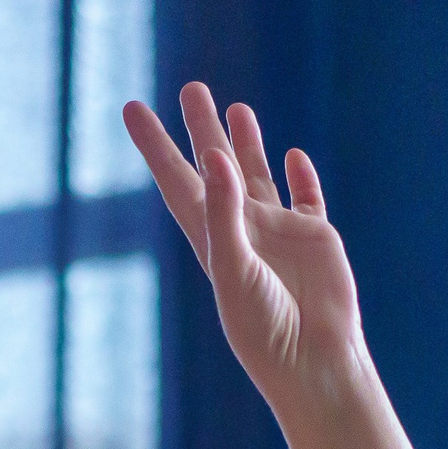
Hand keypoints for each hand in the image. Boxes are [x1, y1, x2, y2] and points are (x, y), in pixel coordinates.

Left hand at [126, 85, 366, 414]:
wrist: (312, 360)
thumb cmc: (264, 326)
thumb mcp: (235, 267)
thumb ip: (224, 211)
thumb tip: (212, 157)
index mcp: (210, 237)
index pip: (175, 179)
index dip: (153, 144)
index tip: (132, 108)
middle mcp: (240, 230)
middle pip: (215, 168)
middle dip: (200, 130)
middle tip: (190, 88)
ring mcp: (278, 233)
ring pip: (259, 176)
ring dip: (247, 144)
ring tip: (236, 107)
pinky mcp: (315, 239)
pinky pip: (306, 199)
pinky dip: (301, 177)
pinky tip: (292, 155)